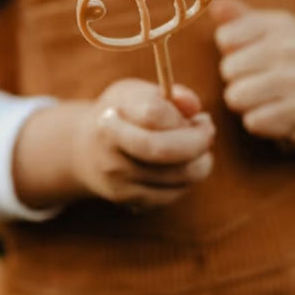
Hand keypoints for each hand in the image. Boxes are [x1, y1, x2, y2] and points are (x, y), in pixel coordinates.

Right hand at [71, 79, 214, 209]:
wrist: (86, 150)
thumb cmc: (121, 113)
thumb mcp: (137, 93)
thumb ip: (167, 95)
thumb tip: (194, 106)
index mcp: (111, 119)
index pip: (154, 114)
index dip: (184, 116)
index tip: (200, 117)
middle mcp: (110, 152)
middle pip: (163, 150)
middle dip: (197, 142)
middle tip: (208, 133)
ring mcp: (119, 181)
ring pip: (178, 176)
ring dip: (199, 161)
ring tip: (195, 148)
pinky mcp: (129, 201)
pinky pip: (174, 193)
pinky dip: (187, 179)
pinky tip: (181, 165)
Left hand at [210, 0, 294, 157]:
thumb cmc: (285, 63)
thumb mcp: (266, 32)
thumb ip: (237, 18)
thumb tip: (216, 5)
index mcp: (280, 24)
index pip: (225, 37)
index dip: (231, 52)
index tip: (252, 55)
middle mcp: (291, 47)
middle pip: (227, 69)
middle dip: (237, 80)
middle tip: (261, 81)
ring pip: (236, 97)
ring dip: (245, 104)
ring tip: (266, 98)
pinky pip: (252, 121)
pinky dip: (260, 122)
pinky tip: (277, 114)